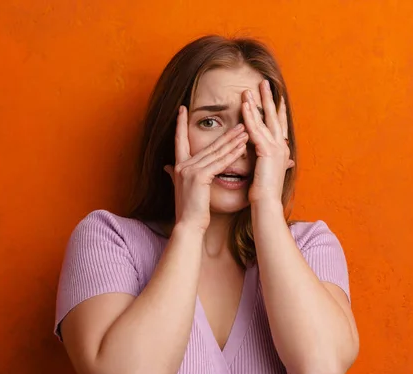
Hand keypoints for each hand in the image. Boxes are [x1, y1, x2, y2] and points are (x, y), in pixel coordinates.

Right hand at [163, 106, 248, 230]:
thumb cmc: (189, 210)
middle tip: (238, 121)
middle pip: (208, 145)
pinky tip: (242, 147)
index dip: (180, 124)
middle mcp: (182, 165)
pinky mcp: (199, 176)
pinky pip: (220, 162)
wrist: (188, 225)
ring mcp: (190, 170)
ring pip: (216, 152)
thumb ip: (174, 175)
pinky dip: (232, 154)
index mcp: (178, 166)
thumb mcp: (179, 188)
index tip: (182, 108)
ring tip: (245, 130)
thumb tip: (167, 167)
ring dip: (233, 140)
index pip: (179, 140)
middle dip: (225, 133)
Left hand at [242, 80, 294, 204]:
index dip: (275, 110)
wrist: (267, 205)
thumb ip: (270, 162)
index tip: (273, 96)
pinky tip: (244, 105)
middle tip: (263, 82)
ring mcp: (276, 148)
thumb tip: (276, 161)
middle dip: (269, 99)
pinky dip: (250, 116)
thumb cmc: (265, 194)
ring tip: (248, 88)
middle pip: (275, 117)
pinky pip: (256, 129)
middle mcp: (281, 147)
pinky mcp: (267, 152)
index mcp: (281, 151)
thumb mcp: (267, 173)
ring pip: (265, 120)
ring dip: (257, 103)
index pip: (278, 125)